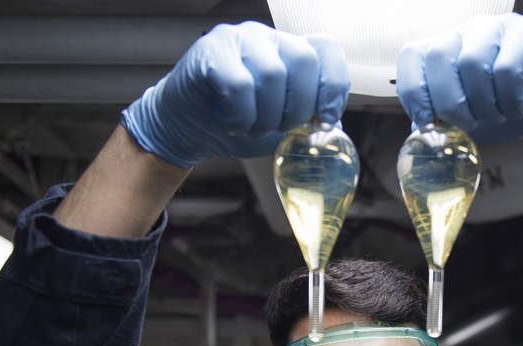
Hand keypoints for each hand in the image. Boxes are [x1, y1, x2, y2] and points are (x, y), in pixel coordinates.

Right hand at [121, 22, 349, 167]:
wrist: (188, 129)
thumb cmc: (235, 124)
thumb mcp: (280, 127)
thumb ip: (307, 122)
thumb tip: (332, 126)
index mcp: (290, 52)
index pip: (327, 51)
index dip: (334, 86)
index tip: (325, 119)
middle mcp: (268, 38)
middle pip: (304, 60)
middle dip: (300, 107)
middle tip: (282, 128)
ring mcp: (239, 40)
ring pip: (273, 74)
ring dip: (267, 117)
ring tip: (253, 129)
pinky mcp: (212, 52)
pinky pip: (240, 85)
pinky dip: (243, 117)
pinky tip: (235, 125)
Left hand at [396, 13, 522, 153]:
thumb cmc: (509, 112)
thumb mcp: (467, 120)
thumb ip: (442, 119)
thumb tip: (421, 130)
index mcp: (447, 50)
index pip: (412, 56)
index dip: (414, 92)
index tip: (427, 122)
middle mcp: (468, 31)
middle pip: (438, 57)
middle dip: (450, 103)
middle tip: (469, 125)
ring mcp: (499, 27)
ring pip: (472, 62)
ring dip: (484, 103)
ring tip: (498, 115)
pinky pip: (507, 67)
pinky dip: (510, 98)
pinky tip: (518, 107)